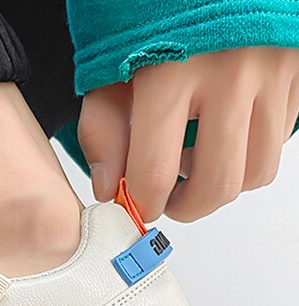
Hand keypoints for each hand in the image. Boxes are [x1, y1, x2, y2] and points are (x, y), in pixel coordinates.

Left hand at [78, 47, 298, 221]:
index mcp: (170, 73)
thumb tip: (111, 188)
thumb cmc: (153, 7)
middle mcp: (229, 74)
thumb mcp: (110, 62)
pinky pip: (279, 140)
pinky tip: (221, 133)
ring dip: (221, 183)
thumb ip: (104, 129)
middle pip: (216, 185)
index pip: (154, 175)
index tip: (135, 204)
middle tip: (167, 199)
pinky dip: (249, 152)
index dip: (141, 204)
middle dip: (185, 206)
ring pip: (256, 172)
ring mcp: (271, 72)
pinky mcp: (297, 71)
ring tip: (194, 165)